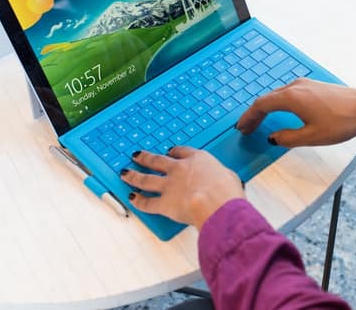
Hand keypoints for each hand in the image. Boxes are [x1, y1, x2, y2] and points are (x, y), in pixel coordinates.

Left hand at [121, 147, 244, 229]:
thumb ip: (221, 177)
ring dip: (134, 176)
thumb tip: (223, 181)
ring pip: (146, 179)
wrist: (216, 204)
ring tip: (125, 173)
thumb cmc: (227, 191)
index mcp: (198, 160)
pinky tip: (132, 198)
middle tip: (137, 155)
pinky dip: (138, 201)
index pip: (182, 152)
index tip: (169, 152)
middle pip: (157, 161)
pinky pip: (147, 202)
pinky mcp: (164, 203)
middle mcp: (180, 169)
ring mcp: (169, 186)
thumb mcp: (230, 177)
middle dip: (145, 158)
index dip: (173, 152)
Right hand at [236, 78, 355, 147]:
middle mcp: (295, 87)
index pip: (260, 106)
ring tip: (260, 122)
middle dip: (255, 114)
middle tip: (247, 128)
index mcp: (291, 98)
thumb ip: (287, 138)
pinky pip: (288, 93)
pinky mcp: (314, 86)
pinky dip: (278, 103)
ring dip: (266, 108)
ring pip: (277, 95)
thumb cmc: (342, 122)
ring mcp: (305, 84)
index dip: (248, 118)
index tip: (241, 128)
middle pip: (267, 99)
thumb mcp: (311, 137)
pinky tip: (280, 113)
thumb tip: (273, 138)